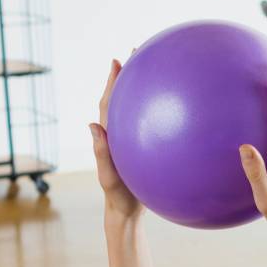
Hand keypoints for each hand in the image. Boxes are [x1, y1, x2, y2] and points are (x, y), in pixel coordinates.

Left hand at [89, 58, 142, 222]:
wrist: (127, 213)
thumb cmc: (117, 197)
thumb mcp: (109, 177)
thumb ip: (101, 154)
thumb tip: (92, 125)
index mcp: (109, 136)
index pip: (109, 102)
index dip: (113, 81)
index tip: (118, 60)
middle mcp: (119, 134)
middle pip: (123, 98)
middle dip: (129, 76)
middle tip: (138, 54)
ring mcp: (132, 141)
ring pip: (136, 110)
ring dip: (142, 90)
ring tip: (154, 72)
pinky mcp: (143, 150)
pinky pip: (150, 126)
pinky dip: (158, 114)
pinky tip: (174, 112)